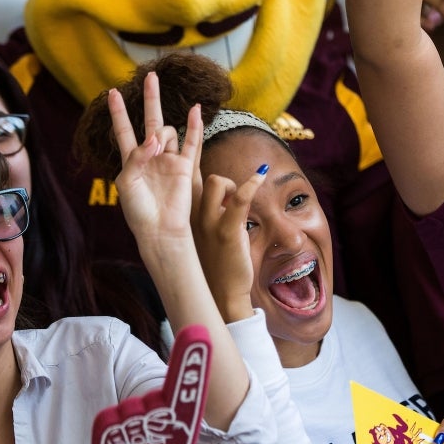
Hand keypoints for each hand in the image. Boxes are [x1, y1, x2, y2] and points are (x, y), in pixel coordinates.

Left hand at [109, 74, 202, 245]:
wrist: (160, 230)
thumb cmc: (139, 211)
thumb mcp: (127, 182)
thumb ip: (137, 156)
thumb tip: (155, 138)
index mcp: (131, 161)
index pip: (123, 130)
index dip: (118, 112)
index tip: (113, 92)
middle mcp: (151, 157)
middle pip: (149, 120)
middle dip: (150, 98)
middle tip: (151, 76)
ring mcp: (169, 160)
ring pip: (166, 132)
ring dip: (161, 134)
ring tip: (158, 151)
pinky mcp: (185, 167)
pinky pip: (191, 142)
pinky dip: (193, 125)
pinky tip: (195, 110)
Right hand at [193, 169, 267, 322]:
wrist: (221, 294)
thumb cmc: (216, 265)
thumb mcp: (207, 237)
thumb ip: (213, 215)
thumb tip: (230, 196)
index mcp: (185, 219)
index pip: (181, 182)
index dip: (187, 162)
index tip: (195, 150)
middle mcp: (192, 217)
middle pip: (196, 176)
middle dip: (215, 176)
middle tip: (227, 191)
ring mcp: (208, 223)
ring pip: (217, 182)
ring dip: (232, 185)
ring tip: (239, 200)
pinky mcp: (227, 230)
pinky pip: (240, 198)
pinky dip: (252, 184)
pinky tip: (261, 174)